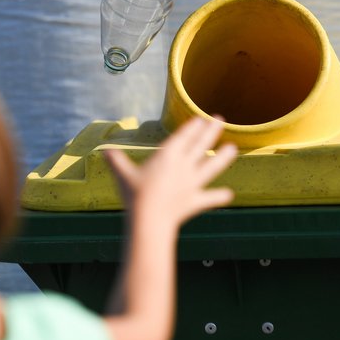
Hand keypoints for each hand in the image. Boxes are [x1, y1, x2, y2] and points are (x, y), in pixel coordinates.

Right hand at [105, 117, 237, 228]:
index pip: (183, 137)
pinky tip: (228, 194)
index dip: (192, 127)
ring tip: (234, 148)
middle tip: (220, 119)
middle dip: (210, 132)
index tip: (201, 118)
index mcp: (167, 156)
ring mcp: (192, 183)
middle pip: (200, 145)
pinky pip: (210, 198)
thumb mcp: (122, 175)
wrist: (149, 220)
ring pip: (211, 166)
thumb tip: (105, 150)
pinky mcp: (195, 201)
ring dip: (223, 157)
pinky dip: (219, 196)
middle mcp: (183, 166)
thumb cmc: (134, 195)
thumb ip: (116, 161)